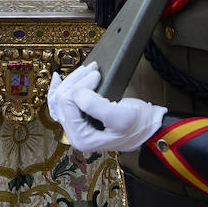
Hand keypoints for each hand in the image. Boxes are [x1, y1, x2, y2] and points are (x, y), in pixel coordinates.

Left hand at [46, 61, 164, 153]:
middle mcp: (75, 134)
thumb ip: (95, 106)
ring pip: (60, 99)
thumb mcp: (121, 116)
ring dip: (71, 81)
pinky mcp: (80, 119)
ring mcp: (76, 126)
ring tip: (84, 69)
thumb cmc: (138, 124)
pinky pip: (63, 103)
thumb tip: (75, 92)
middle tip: (92, 69)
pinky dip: (61, 89)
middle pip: (60, 100)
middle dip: (75, 80)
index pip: (67, 104)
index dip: (80, 86)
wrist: (149, 127)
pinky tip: (58, 79)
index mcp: (81, 138)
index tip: (97, 76)